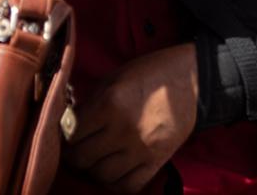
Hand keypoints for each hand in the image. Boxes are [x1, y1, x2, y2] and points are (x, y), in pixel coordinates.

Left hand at [66, 44, 198, 192]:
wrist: (192, 80)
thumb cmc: (149, 73)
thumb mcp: (114, 77)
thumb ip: (90, 101)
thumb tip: (68, 122)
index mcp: (109, 102)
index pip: (71, 133)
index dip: (64, 136)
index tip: (65, 135)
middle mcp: (122, 129)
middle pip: (82, 159)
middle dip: (74, 157)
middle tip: (75, 151)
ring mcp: (140, 149)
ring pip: (101, 176)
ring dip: (93, 171)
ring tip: (93, 161)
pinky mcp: (156, 162)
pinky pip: (128, 185)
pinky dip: (115, 183)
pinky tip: (113, 172)